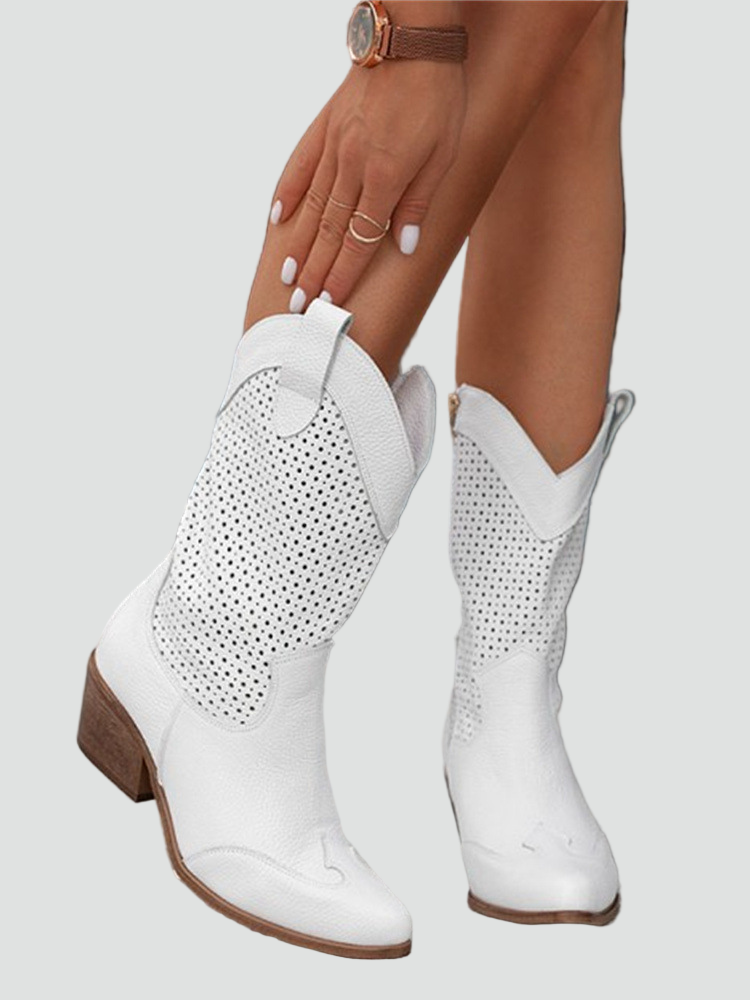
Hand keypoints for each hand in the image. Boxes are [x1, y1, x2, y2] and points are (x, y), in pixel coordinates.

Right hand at [270, 59, 465, 310]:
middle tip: (300, 306)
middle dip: (315, 273)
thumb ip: (418, 203)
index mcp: (386, 177)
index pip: (360, 240)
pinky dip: (287, 195)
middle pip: (330, 232)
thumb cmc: (437, 97)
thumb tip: (404, 247)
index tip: (331, 304)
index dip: (344, 275)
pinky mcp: (325, 129)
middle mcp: (353, 166)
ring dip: (299, 246)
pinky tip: (276, 220)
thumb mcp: (444, 154)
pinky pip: (300, 167)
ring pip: (313, 207)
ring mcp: (334, 147)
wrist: (411, 38)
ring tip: (286, 277)